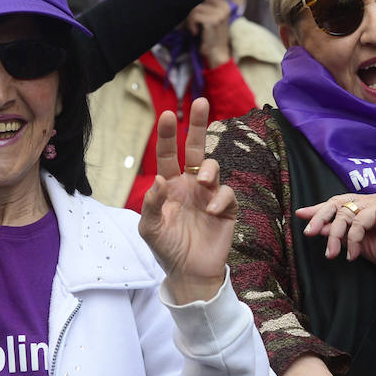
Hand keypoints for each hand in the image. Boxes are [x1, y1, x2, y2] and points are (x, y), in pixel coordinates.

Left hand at [138, 97, 236, 304]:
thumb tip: (158, 180)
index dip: (168, 135)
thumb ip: (151, 204)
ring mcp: (209, 195)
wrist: (189, 273)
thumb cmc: (167, 248)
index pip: (168, 154)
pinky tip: (209, 212)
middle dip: (199, 125)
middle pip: (197, 148)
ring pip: (213, 168)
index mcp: (170, 185)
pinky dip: (219, 198)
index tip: (167, 114)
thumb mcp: (149, 229)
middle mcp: (191, 185)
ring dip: (208, 170)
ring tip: (202, 182)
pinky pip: (226, 194)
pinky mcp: (226, 209)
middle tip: (201, 102)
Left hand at [187, 0, 233, 67]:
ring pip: (195, 8)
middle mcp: (224, 7)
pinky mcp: (213, 21)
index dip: (195, 2)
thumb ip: (204, 5)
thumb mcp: (210, 17)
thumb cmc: (210, 35)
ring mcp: (219, 13)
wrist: (216, 53)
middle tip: (194, 23)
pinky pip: (194, 16)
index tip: (195, 15)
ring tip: (195, 28)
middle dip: (192, 11)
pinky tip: (195, 32)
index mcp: (224, 4)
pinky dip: (191, 25)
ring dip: (190, 19)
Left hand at [296, 193, 375, 267]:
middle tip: (309, 233)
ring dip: (335, 235)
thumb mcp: (358, 244)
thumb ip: (339, 234)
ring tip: (332, 254)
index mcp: (361, 207)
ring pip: (345, 212)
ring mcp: (375, 203)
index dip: (317, 209)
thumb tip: (316, 229)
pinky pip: (359, 221)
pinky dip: (352, 238)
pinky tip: (353, 254)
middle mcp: (367, 201)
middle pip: (336, 203)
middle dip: (320, 217)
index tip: (300, 215)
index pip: (335, 203)